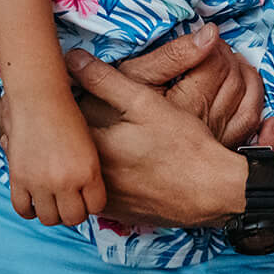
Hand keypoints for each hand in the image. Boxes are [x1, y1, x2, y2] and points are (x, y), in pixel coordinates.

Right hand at [5, 91, 108, 228]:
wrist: (39, 97)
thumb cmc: (67, 114)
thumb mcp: (89, 143)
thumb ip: (88, 171)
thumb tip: (86, 195)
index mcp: (90, 171)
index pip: (96, 207)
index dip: (91, 204)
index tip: (85, 197)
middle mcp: (67, 181)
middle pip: (73, 218)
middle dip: (72, 213)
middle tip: (68, 201)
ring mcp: (42, 182)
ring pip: (49, 219)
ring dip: (51, 213)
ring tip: (51, 201)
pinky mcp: (19, 178)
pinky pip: (23, 209)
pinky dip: (29, 209)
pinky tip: (33, 200)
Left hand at [66, 51, 247, 228]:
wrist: (214, 191)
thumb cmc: (183, 145)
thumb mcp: (144, 103)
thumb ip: (104, 80)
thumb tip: (71, 59)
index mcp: (93, 148)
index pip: (60, 124)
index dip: (62, 109)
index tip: (68, 100)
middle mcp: (91, 179)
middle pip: (68, 152)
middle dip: (71, 135)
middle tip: (89, 120)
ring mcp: (104, 202)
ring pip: (81, 175)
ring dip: (84, 160)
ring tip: (104, 144)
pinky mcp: (118, 214)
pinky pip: (97, 194)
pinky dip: (101, 181)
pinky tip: (120, 169)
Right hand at [115, 24, 264, 145]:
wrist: (103, 164)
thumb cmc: (108, 119)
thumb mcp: (133, 79)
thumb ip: (173, 56)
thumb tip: (210, 33)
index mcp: (190, 104)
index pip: (219, 64)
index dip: (216, 45)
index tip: (206, 38)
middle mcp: (209, 126)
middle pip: (237, 83)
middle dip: (231, 59)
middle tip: (219, 49)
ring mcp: (214, 145)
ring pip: (250, 108)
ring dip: (249, 83)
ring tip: (238, 69)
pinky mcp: (213, 158)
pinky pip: (251, 138)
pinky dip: (266, 127)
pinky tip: (269, 120)